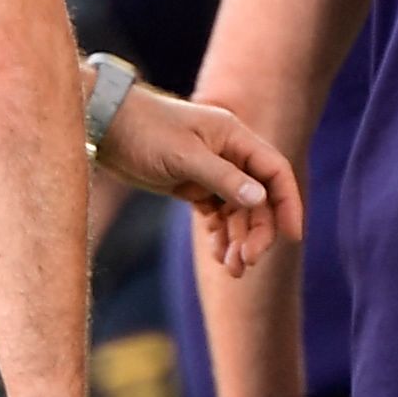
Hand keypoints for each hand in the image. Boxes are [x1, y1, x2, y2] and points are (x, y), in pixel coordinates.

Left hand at [99, 84, 298, 278]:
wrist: (104, 126)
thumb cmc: (144, 131)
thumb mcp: (184, 155)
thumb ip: (222, 177)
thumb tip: (260, 200)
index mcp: (234, 138)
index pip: (275, 172)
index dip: (288, 203)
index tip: (293, 236)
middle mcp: (228, 154)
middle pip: (258, 198)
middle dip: (257, 231)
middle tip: (247, 261)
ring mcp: (210, 171)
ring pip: (237, 210)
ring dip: (238, 239)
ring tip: (232, 270)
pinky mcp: (191, 185)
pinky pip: (216, 214)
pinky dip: (220, 234)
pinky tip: (218, 255)